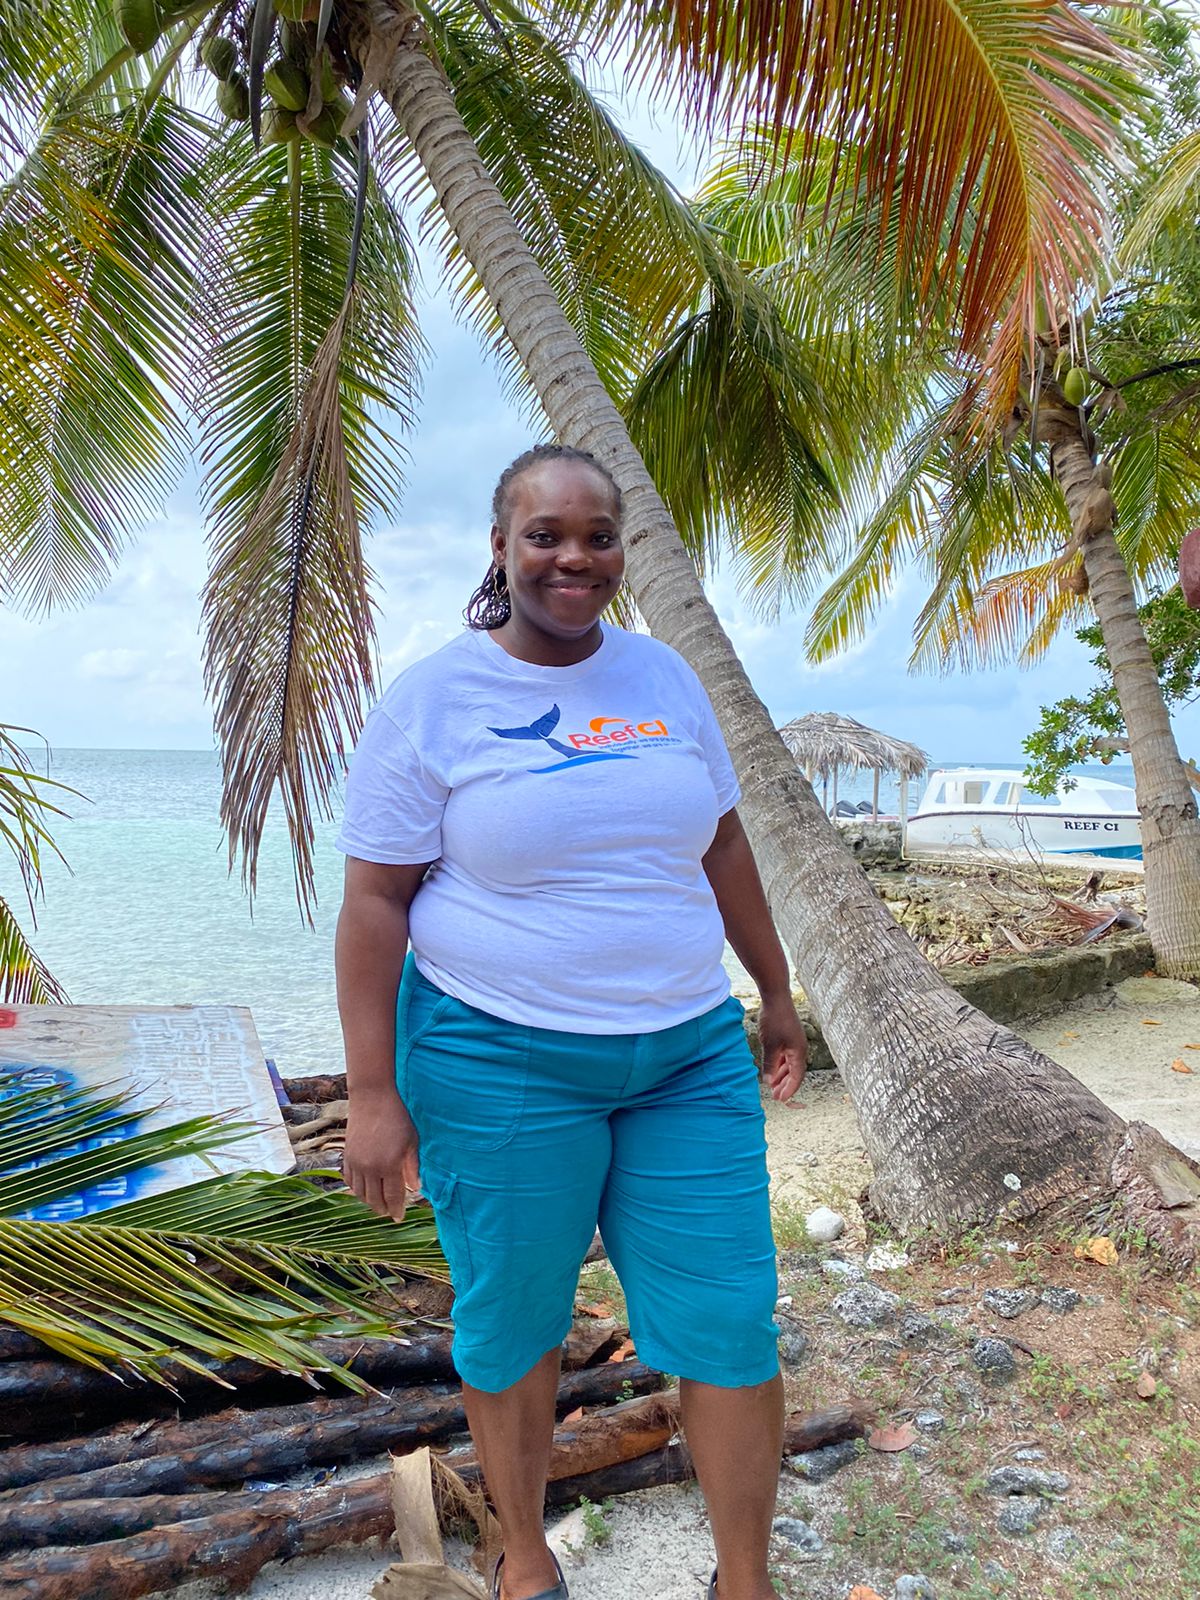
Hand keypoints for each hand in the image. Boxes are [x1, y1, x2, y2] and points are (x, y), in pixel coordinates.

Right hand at [343, 1092, 420, 1221]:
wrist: (372, 1098)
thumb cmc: (397, 1117)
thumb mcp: (412, 1142)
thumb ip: (413, 1167)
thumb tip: (416, 1188)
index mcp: (388, 1166)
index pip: (392, 1197)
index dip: (396, 1210)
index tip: (399, 1218)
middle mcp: (369, 1168)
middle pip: (374, 1200)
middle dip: (383, 1209)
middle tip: (390, 1213)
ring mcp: (356, 1163)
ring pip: (360, 1193)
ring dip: (369, 1201)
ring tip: (379, 1204)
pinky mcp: (347, 1156)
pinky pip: (350, 1181)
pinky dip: (357, 1190)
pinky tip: (365, 1190)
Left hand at [757, 994, 807, 1101]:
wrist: (776, 997)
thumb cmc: (774, 1020)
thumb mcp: (770, 1045)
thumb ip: (770, 1064)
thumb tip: (769, 1082)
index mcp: (798, 1052)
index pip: (796, 1076)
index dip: (789, 1089)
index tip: (781, 1100)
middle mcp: (799, 1049)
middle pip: (794, 1072)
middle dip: (785, 1085)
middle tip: (776, 1097)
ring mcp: (794, 1043)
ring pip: (789, 1065)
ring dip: (781, 1076)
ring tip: (772, 1086)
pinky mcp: (788, 1037)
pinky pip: (785, 1056)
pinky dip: (779, 1065)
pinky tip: (772, 1071)